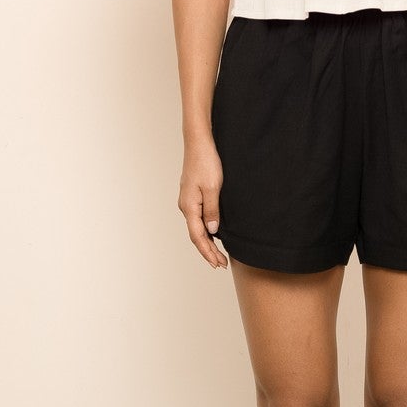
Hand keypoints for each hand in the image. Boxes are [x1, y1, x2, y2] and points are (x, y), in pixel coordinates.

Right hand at [180, 132, 227, 267]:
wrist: (199, 143)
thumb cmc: (206, 162)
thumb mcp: (213, 188)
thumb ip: (212, 210)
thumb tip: (212, 230)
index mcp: (189, 206)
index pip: (198, 236)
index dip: (208, 252)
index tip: (217, 263)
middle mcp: (186, 206)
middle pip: (196, 235)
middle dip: (208, 251)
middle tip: (221, 264)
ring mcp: (188, 200)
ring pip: (197, 227)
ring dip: (208, 241)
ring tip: (218, 254)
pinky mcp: (193, 194)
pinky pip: (198, 217)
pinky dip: (206, 229)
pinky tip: (214, 232)